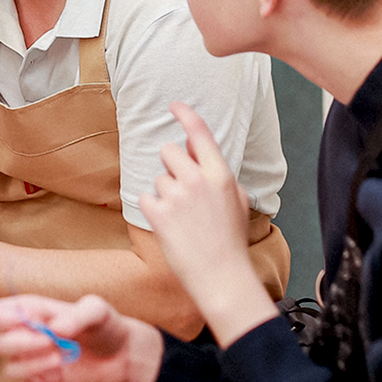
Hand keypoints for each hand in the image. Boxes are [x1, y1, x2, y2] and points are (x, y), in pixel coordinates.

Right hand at [0, 294, 164, 381]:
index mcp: (29, 312)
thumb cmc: (104, 325)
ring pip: (11, 369)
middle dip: (23, 343)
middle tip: (52, 341)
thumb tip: (56, 329)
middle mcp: (25, 337)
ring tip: (61, 358)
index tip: (26, 322)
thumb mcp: (97, 310)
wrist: (123, 356)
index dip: (0, 317)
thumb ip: (78, 314)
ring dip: (33, 366)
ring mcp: (33, 363)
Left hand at [141, 102, 275, 345]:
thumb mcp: (237, 202)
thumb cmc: (231, 241)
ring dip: (164, 194)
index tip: (174, 105)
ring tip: (181, 219)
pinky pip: (145, 198)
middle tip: (181, 191)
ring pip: (157, 178)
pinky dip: (152, 211)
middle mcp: (198, 180)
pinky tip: (169, 227)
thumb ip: (218, 175)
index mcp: (221, 175)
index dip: (186, 115)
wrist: (222, 276)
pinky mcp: (159, 213)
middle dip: (170, 166)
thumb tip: (200, 152)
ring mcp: (178, 195)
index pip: (201, 134)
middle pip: (169, 151)